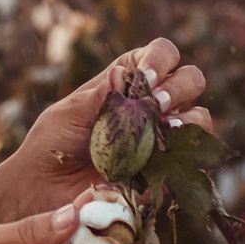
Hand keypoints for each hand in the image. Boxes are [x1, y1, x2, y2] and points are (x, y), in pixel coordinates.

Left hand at [0, 38, 211, 226]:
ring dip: (187, 117)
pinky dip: (186, 150)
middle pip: (190, 80)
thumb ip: (99, 95)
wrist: (46, 189)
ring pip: (199, 116)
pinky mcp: (167, 168)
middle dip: (179, 86)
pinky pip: (193, 156)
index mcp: (128, 81)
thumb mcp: (69, 113)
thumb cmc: (52, 143)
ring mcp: (163, 136)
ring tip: (163, 125)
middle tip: (157, 101)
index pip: (161, 54)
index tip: (146, 77)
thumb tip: (121, 74)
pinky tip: (164, 151)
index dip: (160, 59)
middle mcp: (151, 104)